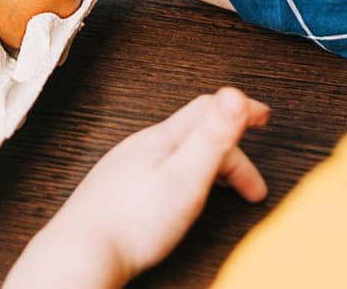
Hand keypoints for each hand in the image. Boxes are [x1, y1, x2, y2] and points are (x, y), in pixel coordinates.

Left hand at [5, 88, 270, 288]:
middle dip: (231, 153)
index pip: (209, 108)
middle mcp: (142, 144)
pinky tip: (180, 197)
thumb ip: (212, 136)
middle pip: (195, 133)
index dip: (241, 111)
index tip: (264, 116)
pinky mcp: (117, 187)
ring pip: (176, 152)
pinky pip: (159, 169)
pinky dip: (184, 176)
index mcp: (163, 138)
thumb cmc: (133, 222)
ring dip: (208, 165)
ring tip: (224, 191)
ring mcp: (126, 164)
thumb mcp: (185, 177)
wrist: (82, 252)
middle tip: (253, 186)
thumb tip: (234, 93)